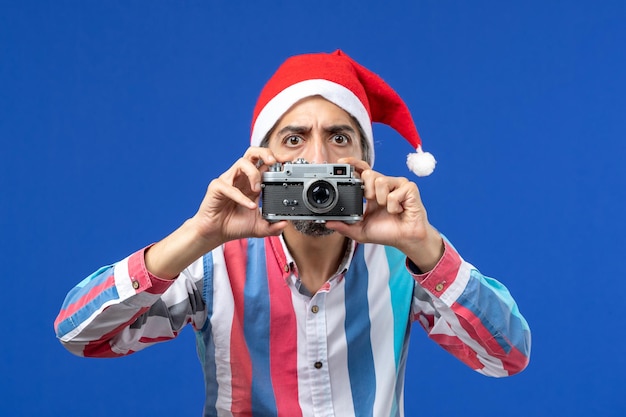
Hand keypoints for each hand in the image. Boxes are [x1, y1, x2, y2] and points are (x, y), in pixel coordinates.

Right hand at [192, 147, 287, 244]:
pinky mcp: (217, 188)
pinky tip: (249, 206)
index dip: (275, 160)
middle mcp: (241, 178)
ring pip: (242, 163)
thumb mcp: (258, 227)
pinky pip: (229, 186)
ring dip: (253, 173)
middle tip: (274, 162)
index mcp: (251, 183)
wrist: (215, 234)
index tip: (286, 163)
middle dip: (265, 153)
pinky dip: (241, 196)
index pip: (264, 164)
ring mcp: (228, 181)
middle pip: (252, 153)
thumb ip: (273, 227)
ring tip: (258, 190)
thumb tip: (285, 224)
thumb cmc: (233, 225)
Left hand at [326, 158, 442, 271]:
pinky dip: (394, 205)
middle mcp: (384, 184)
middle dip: (366, 189)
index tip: (342, 163)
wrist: (406, 240)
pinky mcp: (409, 188)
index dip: (352, 164)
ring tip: (387, 208)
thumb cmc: (387, 233)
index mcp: (372, 191)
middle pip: (368, 173)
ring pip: (380, 181)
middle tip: (372, 201)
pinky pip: (395, 192)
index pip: (361, 170)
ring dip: (381, 199)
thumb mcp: (360, 231)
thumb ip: (344, 227)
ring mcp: (397, 185)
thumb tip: (327, 223)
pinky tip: (398, 210)